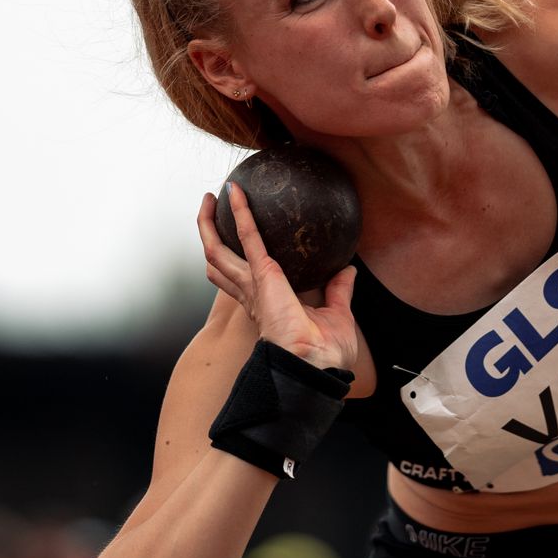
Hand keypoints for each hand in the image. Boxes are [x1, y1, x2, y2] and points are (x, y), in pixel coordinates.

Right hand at [197, 184, 358, 371]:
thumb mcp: (336, 314)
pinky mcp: (263, 274)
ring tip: (209, 198)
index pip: (238, 281)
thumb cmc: (325, 353)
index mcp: (265, 305)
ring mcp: (253, 285)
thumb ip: (339, 290)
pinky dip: (240, 212)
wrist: (315, 364)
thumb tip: (348, 270)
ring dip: (209, 224)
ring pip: (217, 251)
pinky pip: (248, 236)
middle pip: (218, 263)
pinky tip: (236, 193)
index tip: (232, 242)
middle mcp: (252, 294)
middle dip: (209, 238)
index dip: (232, 261)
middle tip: (208, 213)